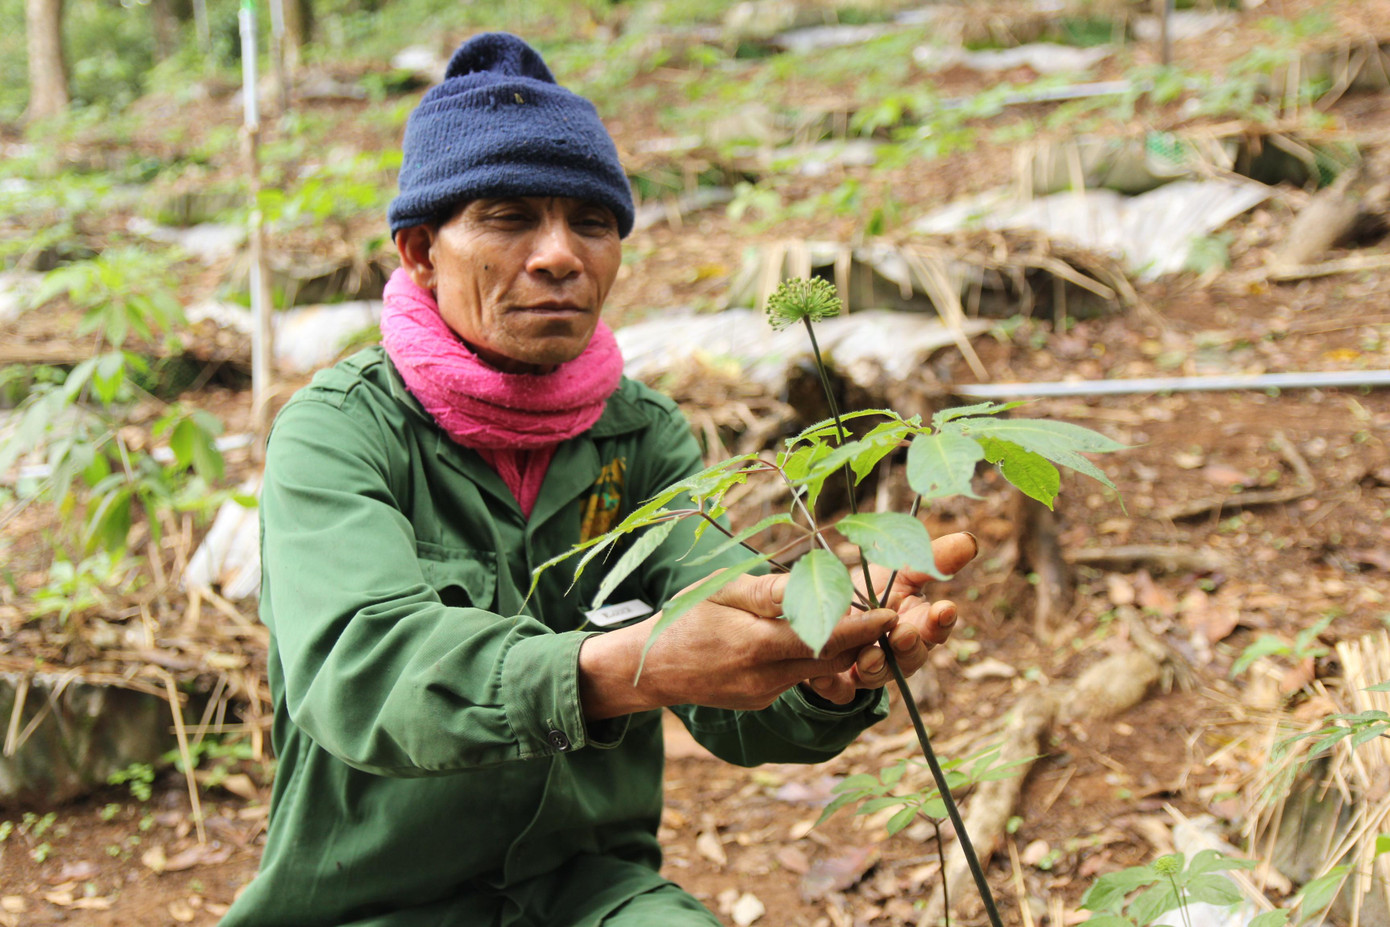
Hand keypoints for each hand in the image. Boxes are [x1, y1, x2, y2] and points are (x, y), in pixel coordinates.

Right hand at [578, 572, 898, 718]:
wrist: (651, 668)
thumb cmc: (685, 616)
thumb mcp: (722, 590)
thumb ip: (771, 592)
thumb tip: (815, 583)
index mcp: (756, 644)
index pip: (824, 638)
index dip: (862, 627)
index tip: (891, 614)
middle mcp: (765, 677)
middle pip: (829, 660)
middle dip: (861, 640)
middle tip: (886, 614)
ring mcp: (764, 694)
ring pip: (816, 672)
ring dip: (838, 651)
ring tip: (856, 623)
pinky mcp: (760, 702)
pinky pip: (796, 679)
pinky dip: (809, 660)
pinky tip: (807, 640)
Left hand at [802, 532, 977, 704]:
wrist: (825, 612)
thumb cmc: (871, 590)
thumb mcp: (898, 571)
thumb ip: (930, 560)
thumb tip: (969, 541)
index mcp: (917, 626)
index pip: (937, 628)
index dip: (942, 621)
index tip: (945, 607)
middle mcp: (898, 654)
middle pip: (911, 657)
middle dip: (909, 646)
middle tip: (904, 633)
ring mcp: (869, 670)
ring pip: (877, 675)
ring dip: (875, 666)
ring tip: (868, 656)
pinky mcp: (839, 683)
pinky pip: (838, 690)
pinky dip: (831, 687)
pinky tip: (819, 677)